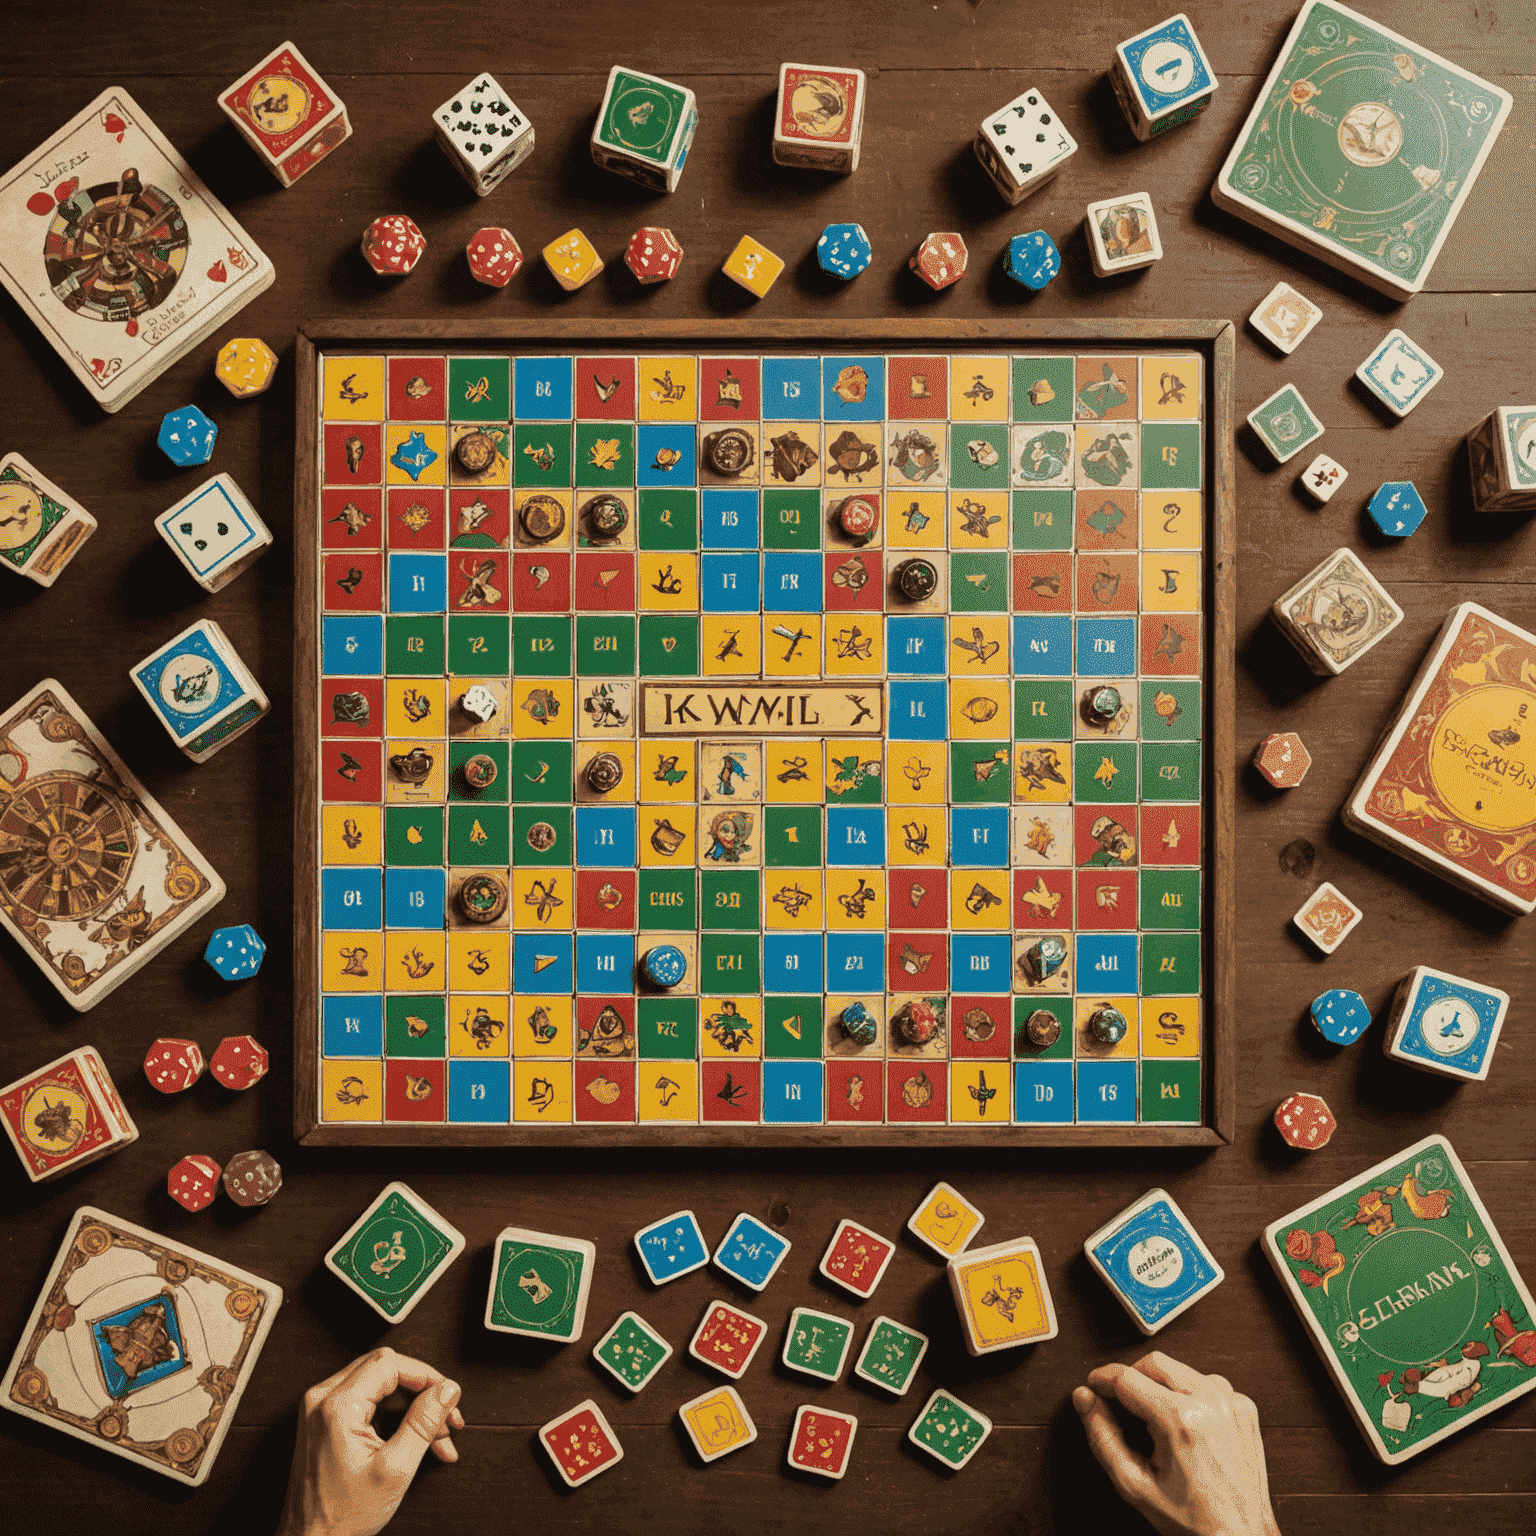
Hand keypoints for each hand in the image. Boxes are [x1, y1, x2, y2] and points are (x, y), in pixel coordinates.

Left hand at [277, 1348, 464, 1535]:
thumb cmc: (341, 1516)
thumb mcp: (394, 1470)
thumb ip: (423, 1423)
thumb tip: (446, 1390)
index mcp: (337, 1406)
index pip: (391, 1364)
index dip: (427, 1376)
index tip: (447, 1395)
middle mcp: (323, 1399)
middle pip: (386, 1370)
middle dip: (422, 1392)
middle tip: (445, 1418)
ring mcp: (321, 1409)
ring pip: (378, 1384)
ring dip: (411, 1406)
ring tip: (435, 1437)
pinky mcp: (324, 1420)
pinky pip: (366, 1400)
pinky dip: (393, 1415)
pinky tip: (413, 1438)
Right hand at [1073, 1352, 1279, 1535]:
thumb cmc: (1193, 1520)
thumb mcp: (1134, 1484)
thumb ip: (1102, 1437)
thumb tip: (1085, 1400)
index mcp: (1180, 1420)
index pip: (1126, 1377)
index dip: (1101, 1378)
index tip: (1093, 1385)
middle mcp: (1210, 1403)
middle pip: (1154, 1363)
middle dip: (1131, 1377)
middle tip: (1121, 1403)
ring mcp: (1231, 1403)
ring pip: (1181, 1369)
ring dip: (1161, 1384)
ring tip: (1156, 1420)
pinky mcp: (1244, 1409)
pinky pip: (1208, 1384)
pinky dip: (1190, 1395)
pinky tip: (1185, 1423)